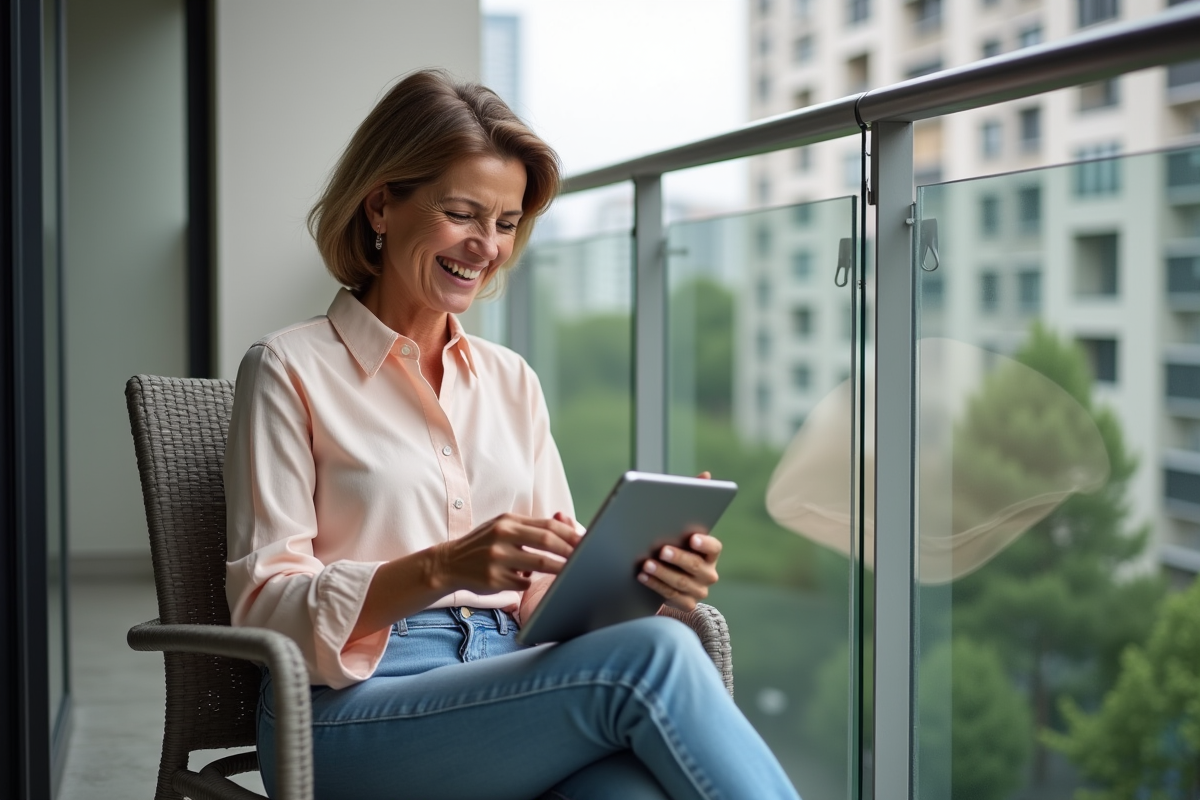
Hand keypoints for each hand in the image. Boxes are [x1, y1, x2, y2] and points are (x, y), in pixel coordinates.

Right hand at [432, 512, 579, 594]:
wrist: (449, 564)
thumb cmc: (484, 545)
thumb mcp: (502, 528)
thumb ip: (530, 527)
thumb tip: (565, 524)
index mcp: (508, 521)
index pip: (548, 526)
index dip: (570, 534)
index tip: (586, 542)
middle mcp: (502, 536)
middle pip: (547, 542)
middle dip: (570, 551)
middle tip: (586, 558)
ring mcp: (497, 558)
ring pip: (539, 564)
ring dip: (558, 569)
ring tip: (570, 572)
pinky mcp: (493, 579)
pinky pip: (522, 582)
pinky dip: (528, 582)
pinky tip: (523, 580)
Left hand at [639, 531, 722, 611]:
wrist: (676, 585)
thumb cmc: (678, 558)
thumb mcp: (682, 548)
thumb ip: (678, 540)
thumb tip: (659, 530)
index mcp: (710, 556)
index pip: (713, 548)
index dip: (704, 544)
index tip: (692, 539)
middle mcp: (708, 574)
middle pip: (695, 565)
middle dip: (678, 558)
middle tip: (662, 551)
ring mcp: (700, 591)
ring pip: (681, 582)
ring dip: (662, 573)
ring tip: (647, 565)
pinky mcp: (688, 604)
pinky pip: (671, 595)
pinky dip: (655, 585)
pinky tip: (644, 577)